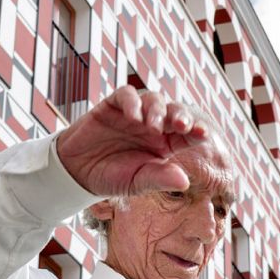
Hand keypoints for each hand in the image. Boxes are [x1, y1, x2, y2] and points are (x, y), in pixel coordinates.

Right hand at [56, 87, 216, 195]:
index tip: (203, 134)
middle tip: (182, 125)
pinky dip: (132, 102)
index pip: (186, 134)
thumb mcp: (136, 183)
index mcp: (164, 145)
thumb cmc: (111, 178)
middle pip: (173, 112)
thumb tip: (185, 182)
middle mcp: (152, 126)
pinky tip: (134, 117)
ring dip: (157, 109)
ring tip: (153, 126)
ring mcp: (134, 114)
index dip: (196, 131)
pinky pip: (126, 95)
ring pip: (153, 99)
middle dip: (181, 116)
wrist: (76, 172)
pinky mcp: (113, 106)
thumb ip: (159, 179)